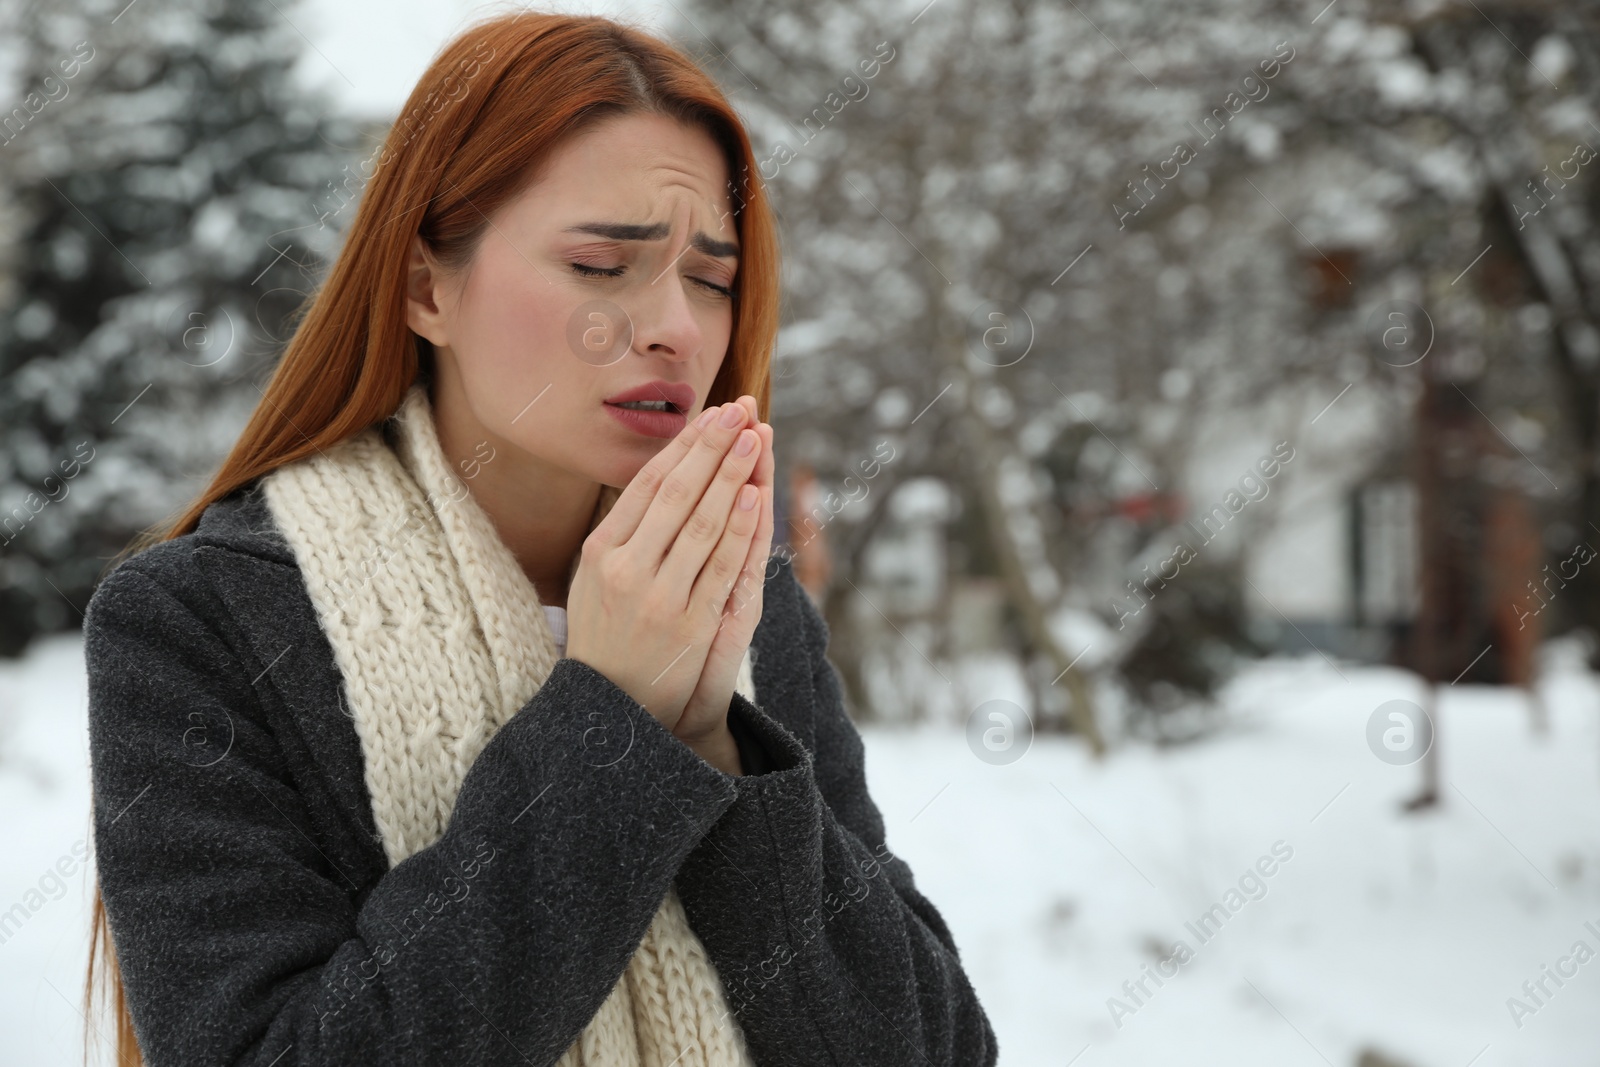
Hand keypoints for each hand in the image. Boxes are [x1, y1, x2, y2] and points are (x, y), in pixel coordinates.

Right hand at [565, 397, 766, 734]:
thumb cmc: (609, 636)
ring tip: (754, 438)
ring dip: (731, 477)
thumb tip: (661, 476)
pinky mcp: (689, 626)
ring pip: (700, 524)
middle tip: (738, 410)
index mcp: (600, 551)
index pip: (645, 485)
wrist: (609, 711)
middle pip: (674, 494)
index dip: (683, 447)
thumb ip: (626, 533)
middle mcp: (624, 569)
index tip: (711, 416)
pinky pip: (718, 568)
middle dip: (710, 448)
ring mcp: (657, 597)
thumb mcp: (596, 580)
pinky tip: (754, 498)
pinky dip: (738, 531)